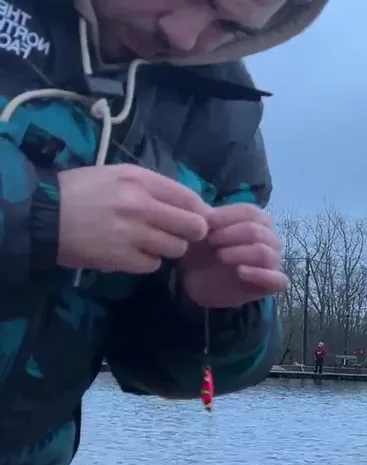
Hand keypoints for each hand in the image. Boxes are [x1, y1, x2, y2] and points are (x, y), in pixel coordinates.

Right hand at [57, 165, 209, 272]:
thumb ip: (155, 187)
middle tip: (177, 233)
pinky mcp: (122, 258)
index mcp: (140, 180)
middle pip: (194, 227)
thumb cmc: (82, 191)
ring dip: (167, 248)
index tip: (197, 218)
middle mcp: (140, 205)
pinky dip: (147, 262)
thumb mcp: (118, 175)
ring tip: (149, 242)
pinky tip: (131, 252)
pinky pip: (153, 265)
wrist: (43, 215)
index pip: (191, 199)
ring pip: (177, 248)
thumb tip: (195, 206)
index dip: (201, 212)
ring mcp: (132, 233)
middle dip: (191, 233)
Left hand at [181, 202, 286, 307]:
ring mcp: (273, 262)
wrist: (197, 281)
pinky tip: (240, 272)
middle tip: (210, 241)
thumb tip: (206, 209)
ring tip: (220, 256)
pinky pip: (278, 279)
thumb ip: (206, 217)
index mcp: (258, 222)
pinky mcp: (272, 284)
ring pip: (265, 253)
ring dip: (239, 253)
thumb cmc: (203, 251)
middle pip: (258, 231)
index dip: (227, 216)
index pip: (251, 212)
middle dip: (230, 234)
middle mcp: (270, 240)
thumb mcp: (199, 231)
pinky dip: (260, 274)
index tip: (206, 223)